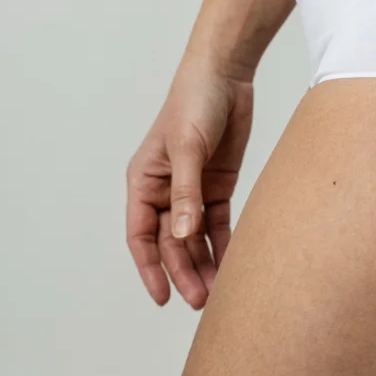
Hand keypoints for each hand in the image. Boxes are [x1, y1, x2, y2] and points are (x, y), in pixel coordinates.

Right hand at [125, 56, 253, 308]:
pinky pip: (217, 223)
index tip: (163, 297)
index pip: (141, 236)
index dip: (150, 268)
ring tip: (219, 293)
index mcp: (144, 182)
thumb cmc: (194, 103)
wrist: (226, 74)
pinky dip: (224, 244)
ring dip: (204, 263)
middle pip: (171, 243)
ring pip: (194, 238)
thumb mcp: (187, 148)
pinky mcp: (217, 185)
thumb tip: (181, 235)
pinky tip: (234, 265)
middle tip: (201, 301)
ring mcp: (192, 189)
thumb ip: (186, 192)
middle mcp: (165, 191)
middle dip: (184, 272)